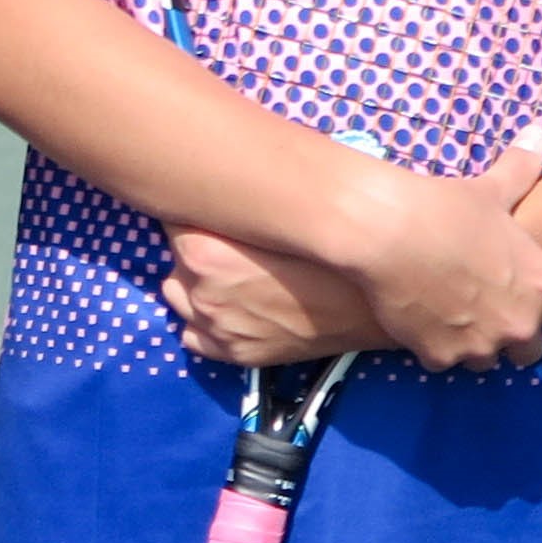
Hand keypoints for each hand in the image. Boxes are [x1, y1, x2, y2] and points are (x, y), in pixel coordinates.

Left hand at [160, 227, 393, 367]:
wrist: (371, 299)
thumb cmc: (328, 246)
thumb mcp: (272, 217)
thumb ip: (230, 210)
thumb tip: (205, 187)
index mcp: (200, 252)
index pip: (170, 220)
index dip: (193, 211)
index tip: (213, 210)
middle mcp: (199, 292)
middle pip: (175, 258)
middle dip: (196, 248)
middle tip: (234, 243)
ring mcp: (215, 327)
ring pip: (178, 297)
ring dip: (196, 285)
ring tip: (232, 275)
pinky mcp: (234, 355)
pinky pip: (193, 337)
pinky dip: (205, 323)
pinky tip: (233, 308)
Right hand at [332, 135, 541, 370]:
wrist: (386, 232)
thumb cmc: (445, 207)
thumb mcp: (491, 189)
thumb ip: (521, 168)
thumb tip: (541, 130)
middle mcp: (522, 323)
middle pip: (533, 352)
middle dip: (515, 334)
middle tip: (490, 311)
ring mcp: (481, 345)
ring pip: (487, 361)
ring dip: (475, 344)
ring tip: (451, 316)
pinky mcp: (440, 356)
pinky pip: (444, 362)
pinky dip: (435, 347)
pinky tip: (419, 320)